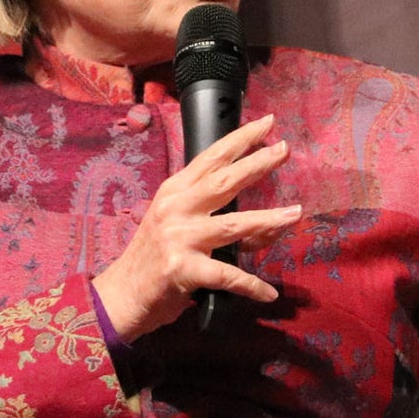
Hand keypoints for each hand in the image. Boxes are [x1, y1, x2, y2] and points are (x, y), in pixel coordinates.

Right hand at [91, 114, 298, 341]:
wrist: (122, 294)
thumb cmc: (153, 257)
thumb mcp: (173, 220)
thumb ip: (206, 210)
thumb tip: (262, 219)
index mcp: (174, 191)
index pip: (211, 158)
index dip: (240, 139)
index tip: (267, 123)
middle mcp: (176, 208)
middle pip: (224, 180)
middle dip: (257, 164)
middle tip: (284, 150)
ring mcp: (179, 238)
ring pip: (233, 224)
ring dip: (268, 220)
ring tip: (295, 214)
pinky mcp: (184, 270)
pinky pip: (228, 276)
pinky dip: (251, 286)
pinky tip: (268, 293)